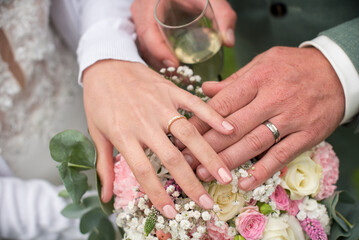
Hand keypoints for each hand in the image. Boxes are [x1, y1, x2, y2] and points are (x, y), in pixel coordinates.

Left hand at [82, 60, 233, 217]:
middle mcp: (144, 122)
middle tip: (207, 202)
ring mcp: (160, 104)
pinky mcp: (170, 89)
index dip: (158, 194)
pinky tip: (229, 129)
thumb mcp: (96, 133)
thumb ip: (103, 165)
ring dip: (208, 155)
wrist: (104, 64)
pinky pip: (194, 104)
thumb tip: (104, 197)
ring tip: (224, 174)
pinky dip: (212, 116)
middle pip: (171, 157)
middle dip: (190, 182)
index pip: (144, 171)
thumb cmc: (98, 101)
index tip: (172, 212)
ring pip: (188, 133)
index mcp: (124, 135)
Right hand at [131, 0, 236, 69]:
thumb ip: (222, 16)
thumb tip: (229, 42)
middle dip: (161, 63)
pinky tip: (175, 69)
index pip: (148, 31)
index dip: (159, 51)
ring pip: (145, 50)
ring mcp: (141, 24)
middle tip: (180, 76)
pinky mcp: (147, 32)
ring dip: (160, 65)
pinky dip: (160, 61)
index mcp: (150, 4)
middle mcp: (141, 14)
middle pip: (144, 45)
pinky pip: (148, 50)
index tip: (175, 64)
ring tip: (180, 76)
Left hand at [180, 46, 344, 189]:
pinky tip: (243, 183)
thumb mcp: (263, 63)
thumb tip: (204, 90)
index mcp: (259, 78)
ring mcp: (291, 118)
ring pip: (254, 143)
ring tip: (205, 174)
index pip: (223, 104)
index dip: (200, 122)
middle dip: (206, 146)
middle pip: (234, 127)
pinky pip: (281, 156)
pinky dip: (261, 172)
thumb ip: (234, 80)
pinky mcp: (307, 135)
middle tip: (185, 160)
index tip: (182, 134)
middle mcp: (273, 98)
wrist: (336, 72)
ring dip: (227, 161)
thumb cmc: (293, 67)